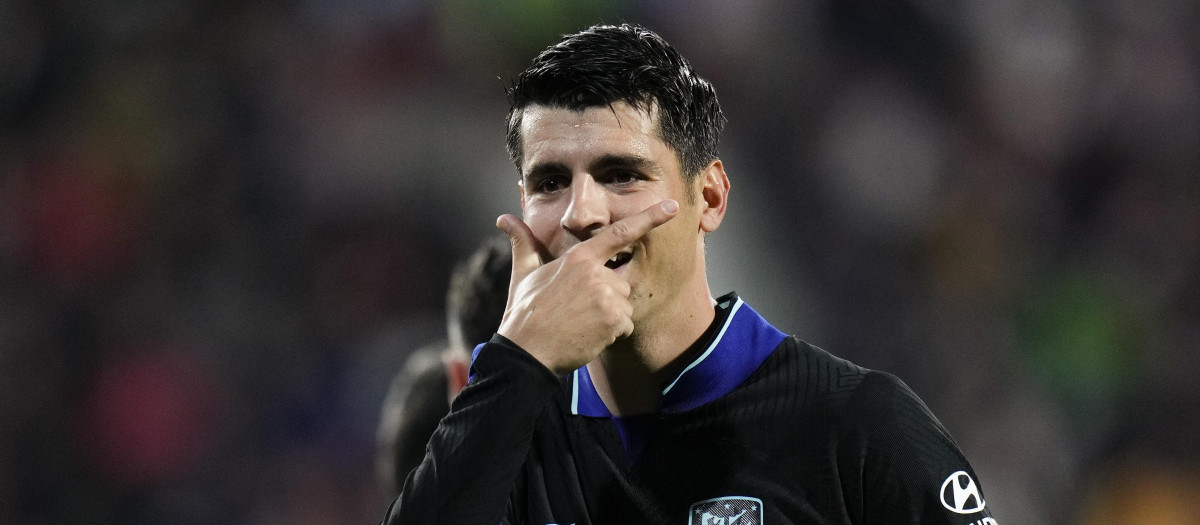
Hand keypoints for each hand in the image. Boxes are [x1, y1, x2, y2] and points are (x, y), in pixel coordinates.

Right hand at [495, 200, 678, 373]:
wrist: (527, 352)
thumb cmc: (525, 312)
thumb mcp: (524, 273)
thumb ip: (523, 243)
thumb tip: (503, 219)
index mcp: (579, 257)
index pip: (620, 233)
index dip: (649, 218)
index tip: (672, 208)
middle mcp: (597, 274)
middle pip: (621, 280)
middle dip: (607, 295)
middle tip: (578, 309)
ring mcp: (608, 297)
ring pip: (624, 303)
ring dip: (609, 315)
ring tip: (581, 322)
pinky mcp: (614, 320)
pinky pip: (625, 324)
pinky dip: (611, 332)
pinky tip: (588, 335)